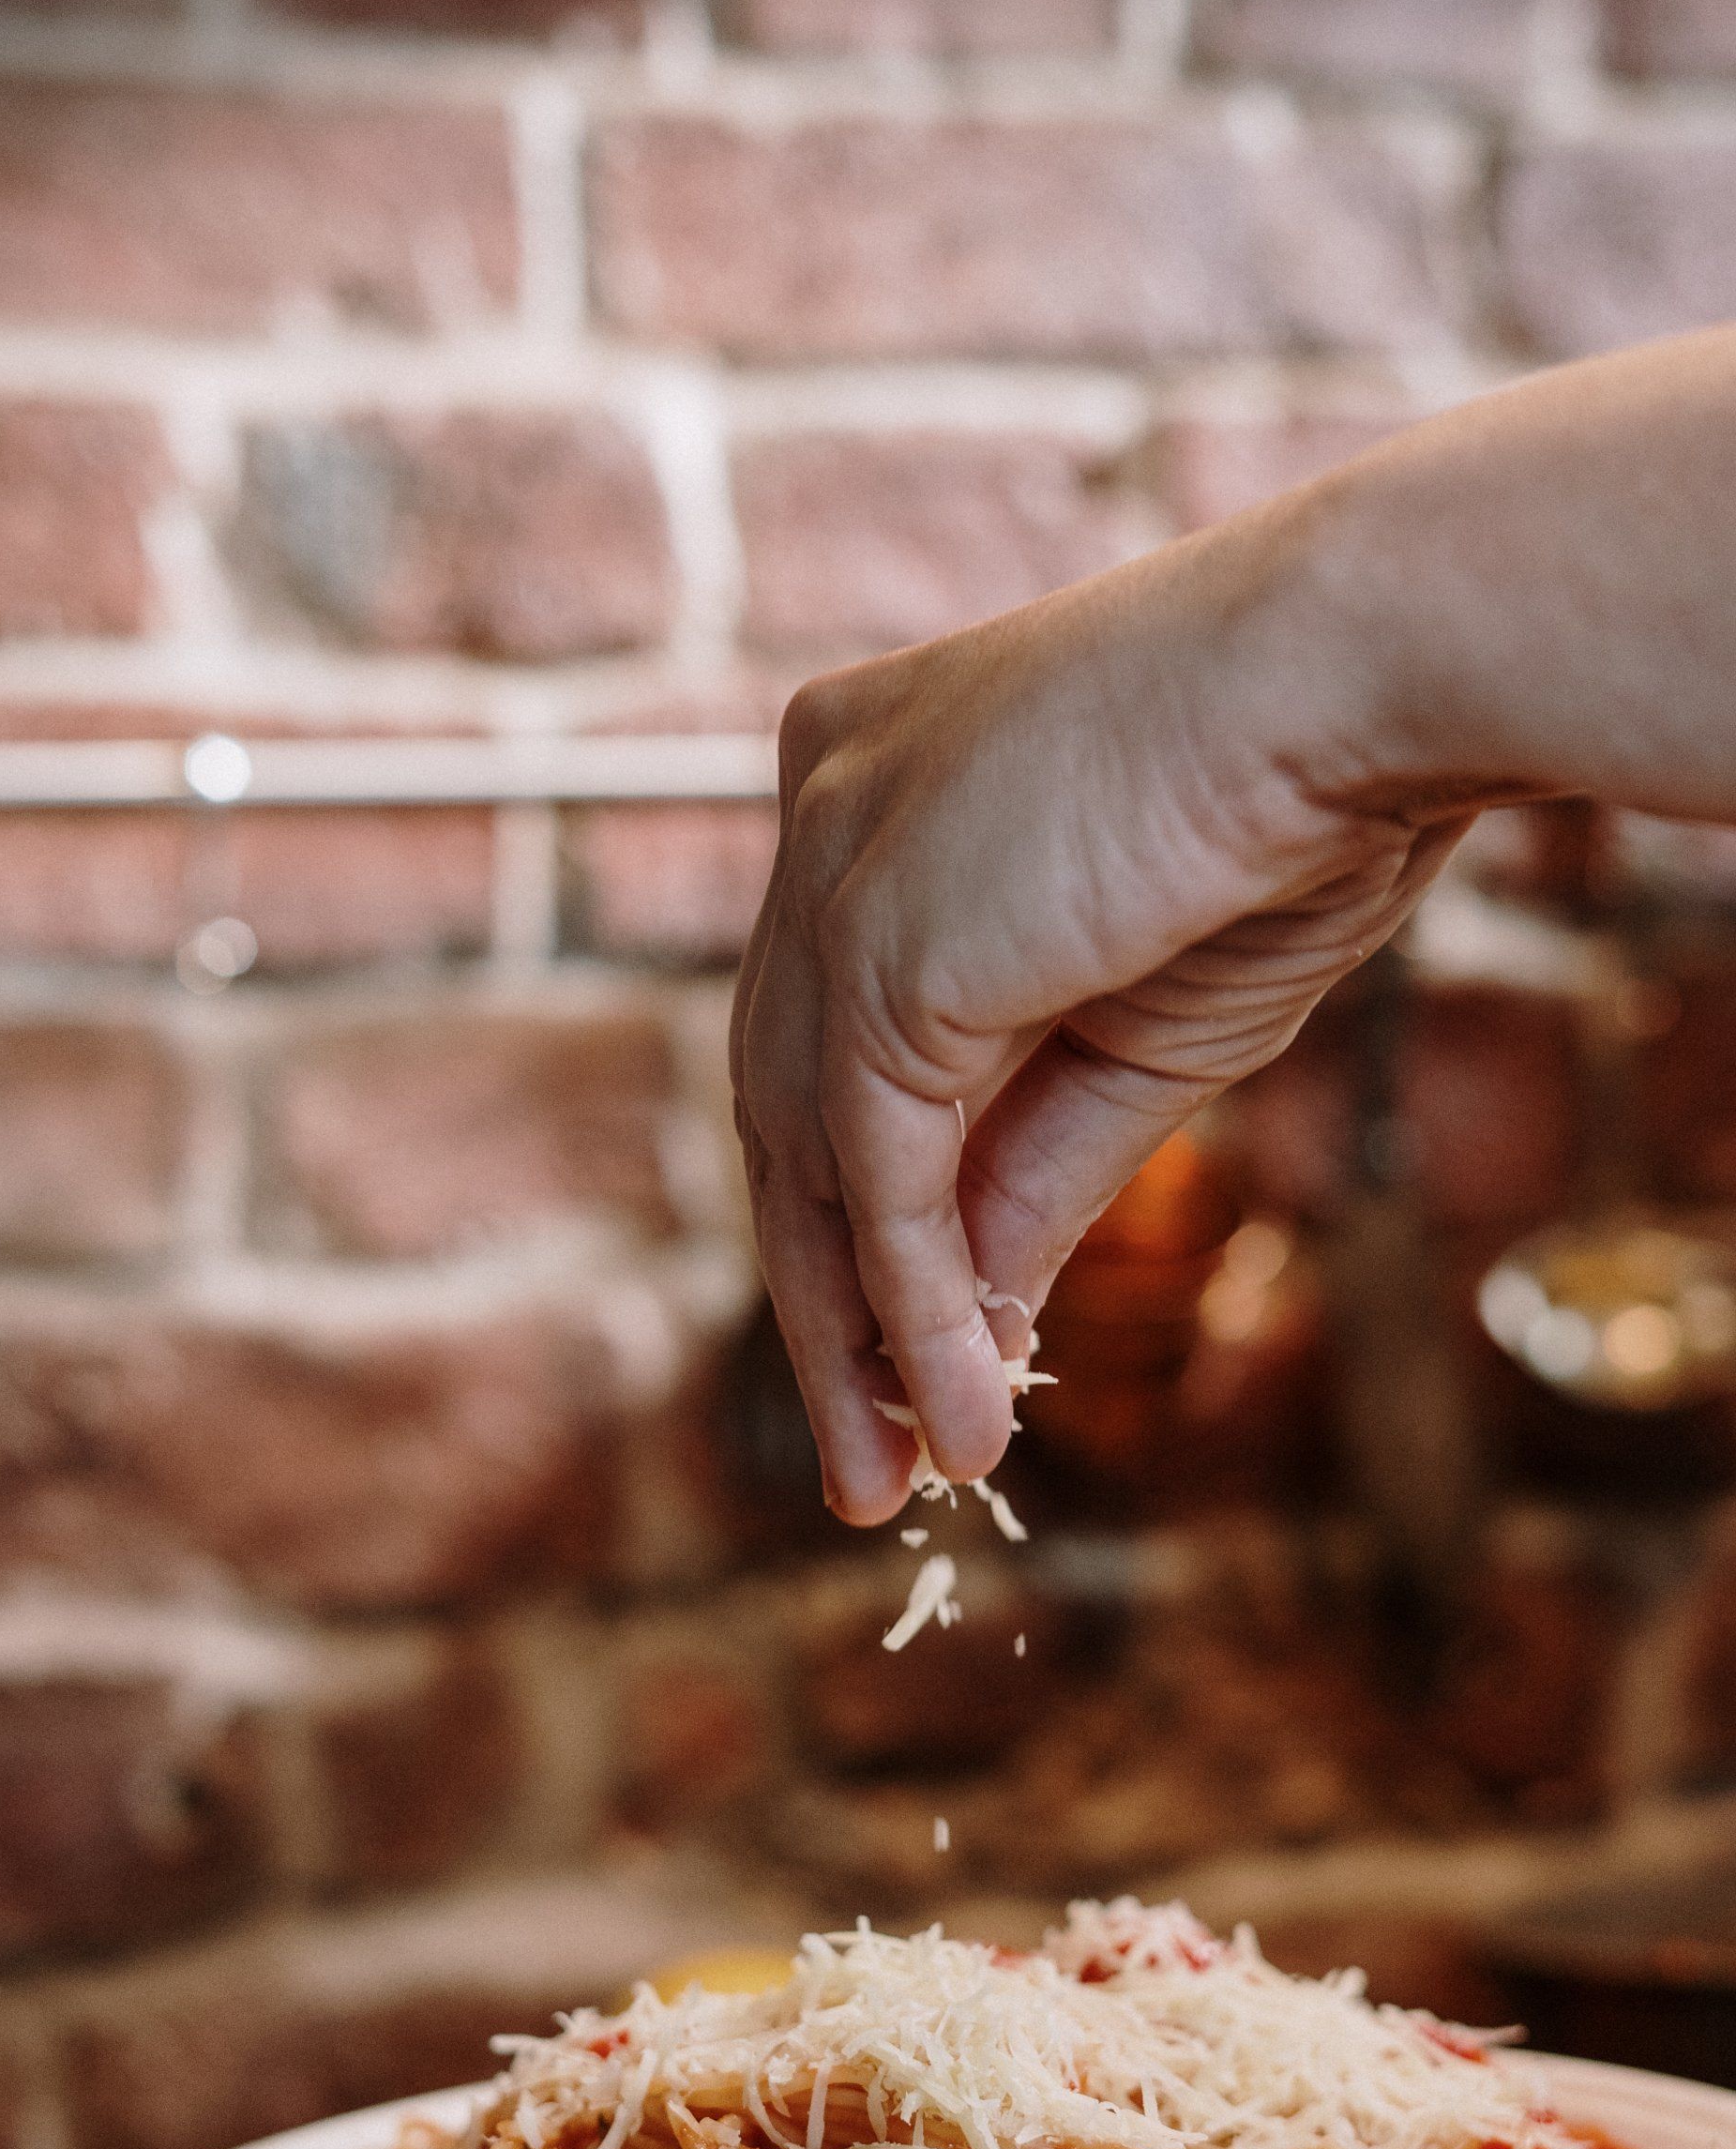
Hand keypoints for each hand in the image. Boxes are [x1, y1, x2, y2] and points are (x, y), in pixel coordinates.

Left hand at [730, 508, 1466, 1525]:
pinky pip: (876, 1172)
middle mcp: (821, 810)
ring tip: (897, 1474)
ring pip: (805, 1151)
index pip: (837, 1031)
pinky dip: (913, 1306)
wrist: (1359, 675)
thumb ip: (1026, 1167)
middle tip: (869, 1453)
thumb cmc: (1292, 813)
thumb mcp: (1137, 1034)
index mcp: (873, 785)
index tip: (911, 1346)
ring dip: (853, 1332)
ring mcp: (828, 869)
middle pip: (789, 1101)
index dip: (863, 1203)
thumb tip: (962, 1326)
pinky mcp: (872, 949)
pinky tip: (959, 1415)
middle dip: (828, 1294)